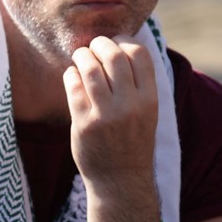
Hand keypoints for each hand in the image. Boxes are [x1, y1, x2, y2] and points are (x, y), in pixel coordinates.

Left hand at [63, 35, 159, 221]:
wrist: (120, 179)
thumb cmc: (131, 140)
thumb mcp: (146, 112)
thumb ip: (137, 84)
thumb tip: (121, 47)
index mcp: (150, 99)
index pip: (139, 55)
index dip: (124, 41)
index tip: (115, 42)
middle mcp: (130, 105)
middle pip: (113, 57)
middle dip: (100, 44)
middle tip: (92, 46)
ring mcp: (106, 114)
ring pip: (90, 68)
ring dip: (82, 56)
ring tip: (80, 56)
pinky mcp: (84, 123)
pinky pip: (73, 86)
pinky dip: (70, 75)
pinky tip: (71, 76)